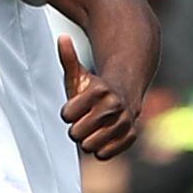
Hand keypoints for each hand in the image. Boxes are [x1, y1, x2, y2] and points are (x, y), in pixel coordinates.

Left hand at [60, 35, 136, 157]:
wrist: (125, 96)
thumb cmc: (94, 88)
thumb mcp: (79, 74)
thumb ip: (68, 58)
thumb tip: (62, 38)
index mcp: (99, 90)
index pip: (66, 115)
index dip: (68, 113)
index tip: (75, 108)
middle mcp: (114, 106)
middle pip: (75, 134)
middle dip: (76, 128)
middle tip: (84, 120)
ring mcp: (124, 122)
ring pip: (89, 146)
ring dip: (88, 140)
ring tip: (94, 129)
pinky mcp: (130, 136)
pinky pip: (104, 154)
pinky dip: (101, 150)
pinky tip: (103, 137)